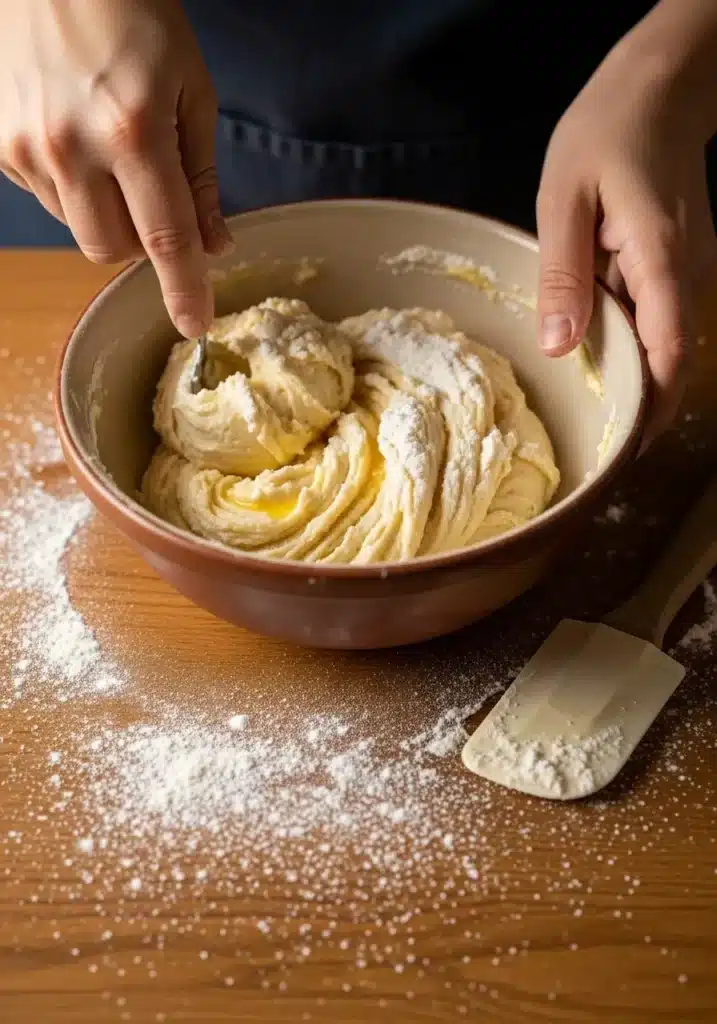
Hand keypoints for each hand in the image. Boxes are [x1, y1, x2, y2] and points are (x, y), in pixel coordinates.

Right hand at [0, 0, 231, 336]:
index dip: (183, 289)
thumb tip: (213, 244)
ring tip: (115, 154)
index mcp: (133, 131)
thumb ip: (200, 176)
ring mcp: (27, 146)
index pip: (165, 239)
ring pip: (78, 229)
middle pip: (112, 250)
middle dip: (142, 244)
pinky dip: (72, 187)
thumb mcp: (190, 87)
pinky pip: (46, 198)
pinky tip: (78, 137)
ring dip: (107, 215)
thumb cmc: (133, 12)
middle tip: (158, 202)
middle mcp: (72, 147)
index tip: (195, 324)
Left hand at [536, 33, 716, 444]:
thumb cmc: (606, 130)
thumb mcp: (563, 199)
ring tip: (590, 413)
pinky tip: (595, 352)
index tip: (621, 452)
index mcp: (662, 264)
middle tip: (595, 446)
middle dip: (640, 407)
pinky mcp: (677, 261)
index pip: (669, 358)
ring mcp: (688, 269)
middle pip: (672, 360)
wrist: (659, 84)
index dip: (651, 412)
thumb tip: (560, 348)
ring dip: (635, 378)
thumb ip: (562, 274)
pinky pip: (657, 315)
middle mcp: (688, 275)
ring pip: (666, 341)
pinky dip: (632, 342)